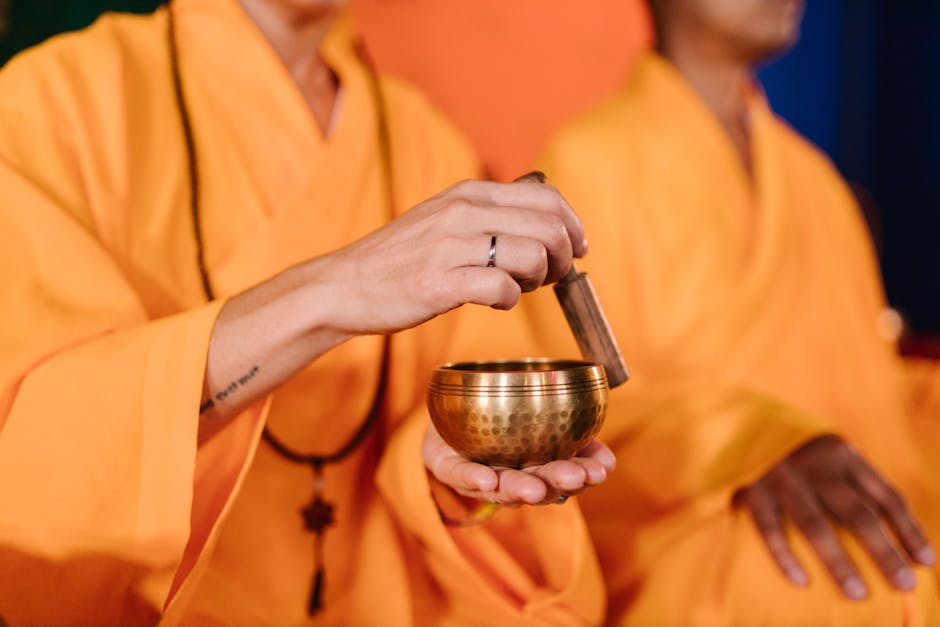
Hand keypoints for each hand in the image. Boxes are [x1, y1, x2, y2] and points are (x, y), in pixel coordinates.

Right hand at [310, 177, 586, 335]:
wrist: (345, 286)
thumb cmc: (400, 259)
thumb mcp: (443, 218)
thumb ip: (488, 213)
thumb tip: (544, 213)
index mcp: (468, 193)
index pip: (546, 197)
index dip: (573, 225)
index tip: (578, 248)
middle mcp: (463, 212)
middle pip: (549, 226)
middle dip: (564, 257)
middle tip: (553, 277)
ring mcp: (451, 246)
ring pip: (532, 255)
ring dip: (539, 279)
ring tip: (519, 288)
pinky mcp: (440, 283)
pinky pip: (502, 288)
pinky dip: (509, 299)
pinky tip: (494, 300)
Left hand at [422, 422, 615, 505]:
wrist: (443, 418)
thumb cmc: (496, 418)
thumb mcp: (535, 414)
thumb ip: (568, 424)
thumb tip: (605, 441)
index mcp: (537, 467)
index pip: (566, 474)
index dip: (586, 473)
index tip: (605, 469)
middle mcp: (512, 479)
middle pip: (538, 486)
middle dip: (557, 483)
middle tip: (576, 477)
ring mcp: (480, 477)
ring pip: (503, 488)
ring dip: (520, 488)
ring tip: (535, 488)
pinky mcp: (448, 468)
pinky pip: (461, 475)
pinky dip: (474, 478)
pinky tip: (488, 479)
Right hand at [733, 434, 934, 599]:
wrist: (738, 419)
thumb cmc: (794, 446)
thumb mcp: (829, 450)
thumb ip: (853, 478)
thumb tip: (889, 527)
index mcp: (843, 456)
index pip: (886, 495)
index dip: (908, 529)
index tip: (925, 562)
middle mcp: (816, 466)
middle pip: (857, 513)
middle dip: (884, 552)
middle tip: (904, 584)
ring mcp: (783, 478)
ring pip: (815, 525)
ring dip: (838, 561)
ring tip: (858, 593)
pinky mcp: (752, 489)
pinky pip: (770, 528)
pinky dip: (785, 555)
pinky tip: (800, 581)